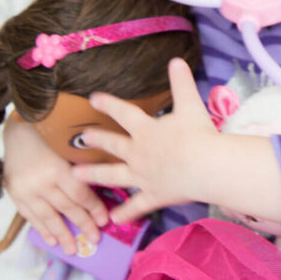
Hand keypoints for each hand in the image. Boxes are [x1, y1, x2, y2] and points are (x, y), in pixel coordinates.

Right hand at [2, 112, 107, 253]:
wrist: (18, 128)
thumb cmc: (51, 135)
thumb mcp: (70, 147)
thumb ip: (82, 168)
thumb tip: (102, 189)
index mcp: (57, 168)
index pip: (80, 195)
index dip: (94, 209)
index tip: (105, 220)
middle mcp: (40, 182)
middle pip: (66, 209)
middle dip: (82, 225)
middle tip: (95, 239)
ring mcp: (25, 190)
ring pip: (48, 217)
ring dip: (62, 235)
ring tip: (73, 249)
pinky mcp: (14, 194)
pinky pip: (30, 216)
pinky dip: (42, 229)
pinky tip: (52, 240)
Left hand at [72, 58, 216, 221]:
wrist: (204, 166)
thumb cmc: (198, 134)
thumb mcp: (190, 104)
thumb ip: (182, 82)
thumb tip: (176, 59)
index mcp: (146, 130)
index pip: (123, 113)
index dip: (108, 104)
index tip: (92, 99)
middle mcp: (138, 153)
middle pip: (112, 145)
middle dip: (96, 140)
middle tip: (80, 138)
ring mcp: (143, 176)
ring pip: (113, 176)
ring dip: (94, 176)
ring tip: (76, 176)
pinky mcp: (153, 195)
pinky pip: (137, 206)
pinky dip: (126, 213)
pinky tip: (114, 220)